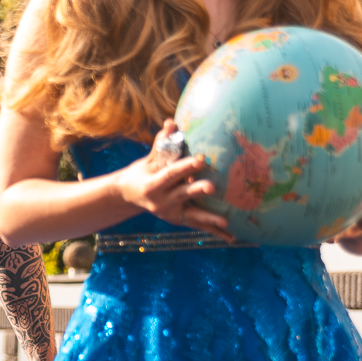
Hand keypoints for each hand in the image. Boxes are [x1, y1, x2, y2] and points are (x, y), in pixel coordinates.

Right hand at [113, 122, 230, 236]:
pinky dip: (214, 231)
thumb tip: (172, 122)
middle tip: (212, 187)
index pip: (170, 174)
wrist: (129, 196)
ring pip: (192, 216)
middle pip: (182, 195)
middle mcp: (161, 202)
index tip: (200, 159)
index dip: (185, 167)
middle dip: (197, 191)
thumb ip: (161, 144)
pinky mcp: (178, 220)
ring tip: (225, 222)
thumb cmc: (141, 172)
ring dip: (209, 219)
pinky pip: (198, 226)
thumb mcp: (148, 160)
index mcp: (152, 185)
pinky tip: (231, 238)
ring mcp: (170, 214)